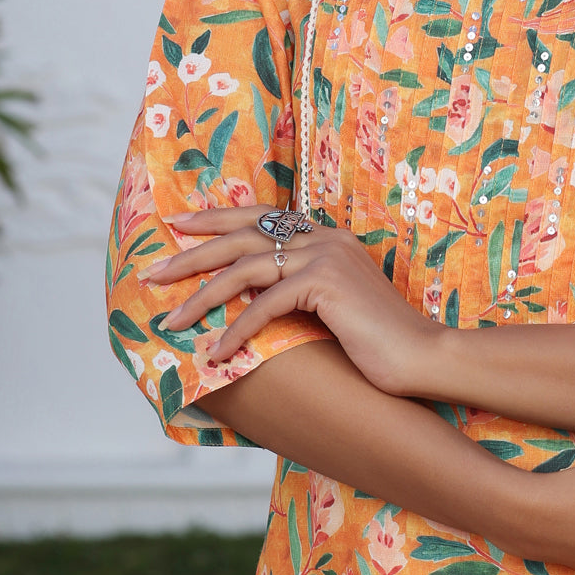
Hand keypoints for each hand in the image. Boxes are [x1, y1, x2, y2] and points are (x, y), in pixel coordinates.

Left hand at [144, 206, 440, 389]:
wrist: (422, 356)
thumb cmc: (379, 343)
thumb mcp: (333, 308)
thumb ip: (300, 291)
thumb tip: (251, 300)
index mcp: (327, 236)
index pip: (261, 217)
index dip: (217, 219)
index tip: (178, 227)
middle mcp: (324, 237)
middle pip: (243, 235)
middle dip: (192, 252)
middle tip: (152, 271)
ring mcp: (325, 256)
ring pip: (245, 268)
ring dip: (201, 297)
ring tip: (170, 323)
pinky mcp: (325, 283)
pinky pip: (265, 304)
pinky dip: (236, 330)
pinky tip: (217, 354)